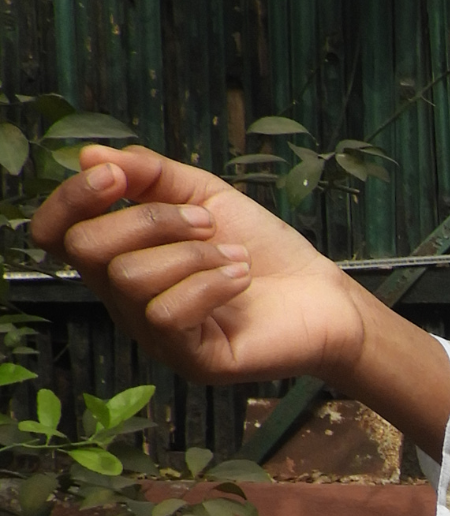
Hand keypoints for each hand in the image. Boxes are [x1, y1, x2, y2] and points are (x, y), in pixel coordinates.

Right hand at [32, 144, 449, 453]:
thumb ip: (149, 174)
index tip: (117, 176)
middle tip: (206, 222)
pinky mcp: (191, 360)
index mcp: (122, 259)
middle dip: (150, 220)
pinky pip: (167, 314)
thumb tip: (90, 155)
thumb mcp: (205, 196)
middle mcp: (127, 303)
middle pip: (90, 250)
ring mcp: (156, 336)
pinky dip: (211, 283)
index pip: (57, 233)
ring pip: (132, 280)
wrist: (326, 297)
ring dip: (192, 254)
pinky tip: (241, 278)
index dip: (72, 198)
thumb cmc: (265, 250)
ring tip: (235, 256)